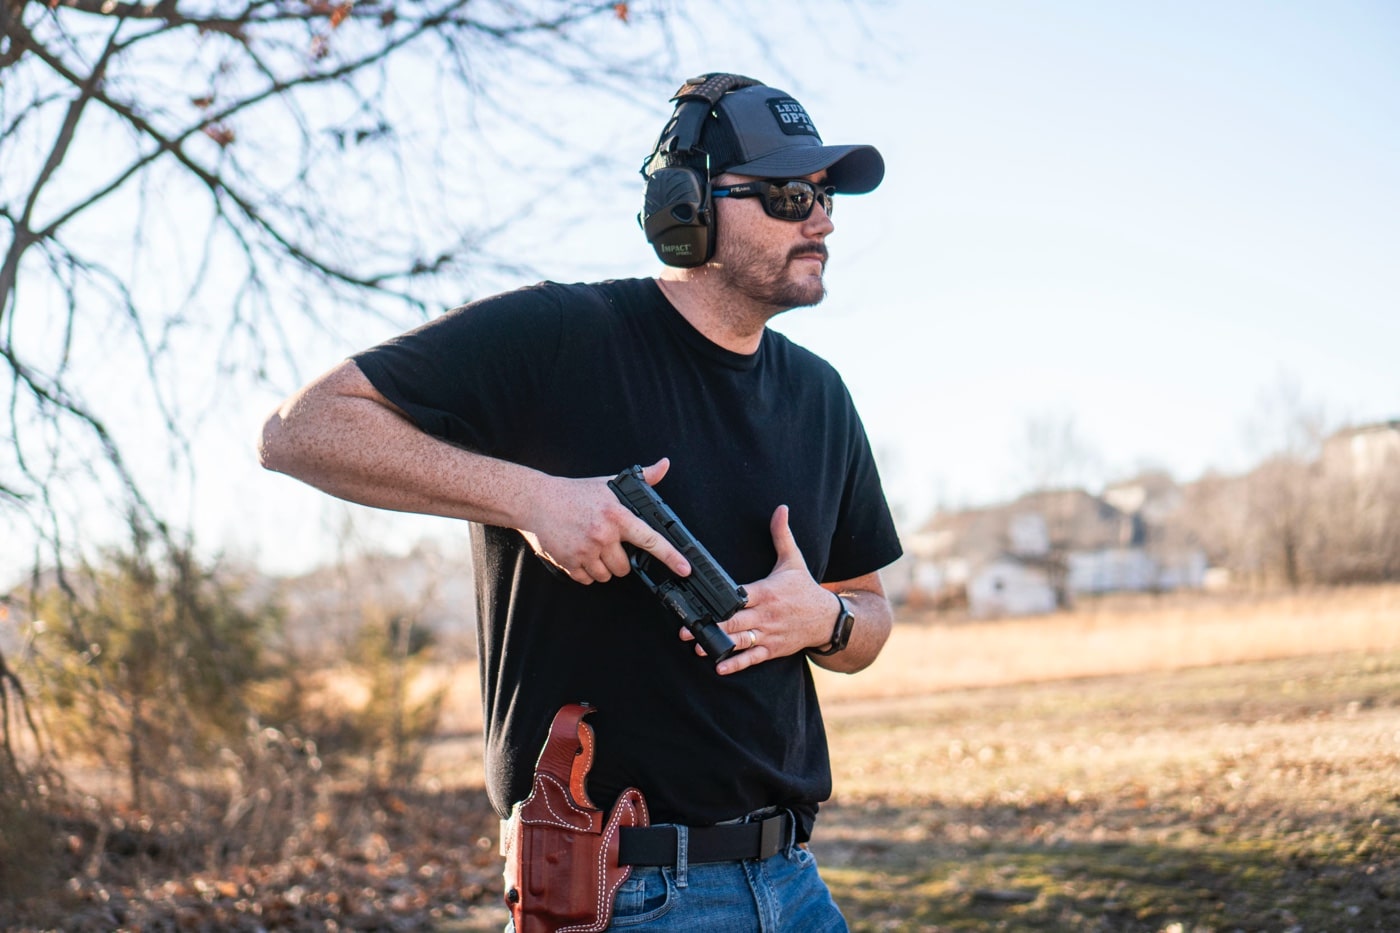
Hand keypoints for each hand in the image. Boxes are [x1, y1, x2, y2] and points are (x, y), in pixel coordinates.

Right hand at [520, 458, 689, 584]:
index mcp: (617, 515)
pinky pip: (587, 579)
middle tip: (608, 545)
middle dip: (619, 561)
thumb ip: (642, 478)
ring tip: (592, 548)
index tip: (684, 569)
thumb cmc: (575, 493)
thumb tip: (664, 465)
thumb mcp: (609, 484)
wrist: (537, 501)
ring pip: (607, 576)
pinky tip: (579, 554)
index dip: (671, 556)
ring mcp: (585, 550)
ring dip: (602, 568)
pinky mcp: (569, 562)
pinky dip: (586, 572)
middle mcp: (603, 535)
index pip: (651, 539)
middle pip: (625, 567)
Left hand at [683, 504, 833, 674]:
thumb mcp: (794, 560)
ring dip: (718, 645)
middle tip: (686, 629)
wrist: (829, 618)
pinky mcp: (773, 649)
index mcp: (767, 591)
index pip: (739, 596)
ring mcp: (769, 633)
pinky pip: (753, 658)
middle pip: (735, 621)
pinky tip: (720, 667)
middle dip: (710, 625)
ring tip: (697, 648)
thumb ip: (781, 535)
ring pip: (741, 641)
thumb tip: (781, 508)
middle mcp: (766, 614)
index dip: (721, 600)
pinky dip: (737, 663)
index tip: (700, 601)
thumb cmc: (805, 588)